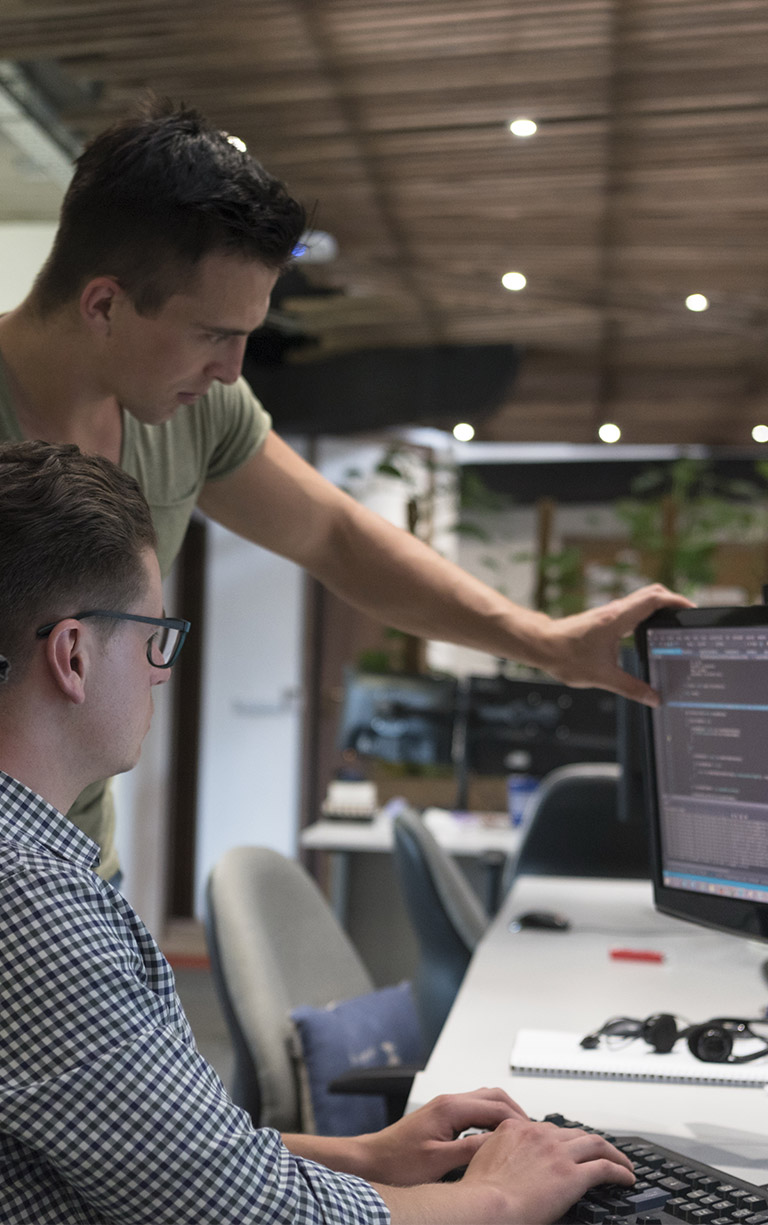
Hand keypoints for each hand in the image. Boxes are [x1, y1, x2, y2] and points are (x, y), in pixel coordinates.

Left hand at [356, 1087, 527, 1184]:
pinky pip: (474, 1110)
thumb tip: (501, 1143)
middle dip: (515, 1112)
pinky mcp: (441, 1116)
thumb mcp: (438, 1161)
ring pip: (484, 1100)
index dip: (519, 1119)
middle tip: (531, 1133)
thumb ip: (471, 1149)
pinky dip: (490, 1119)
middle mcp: (448, 1102)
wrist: (371, 1160)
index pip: (496, 1105)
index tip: (534, 1134)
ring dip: (503, 1114)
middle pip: (493, 1095)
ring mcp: (445, 1107)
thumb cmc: (397, 1162)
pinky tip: (495, 1137)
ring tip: (518, 1135)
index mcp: (450, 1108)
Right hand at [461, 1117, 634, 1224]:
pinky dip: (619, 1170)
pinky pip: (605, 1168)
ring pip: (596, 1144)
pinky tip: (626, 1178)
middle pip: (575, 1133)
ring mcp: (558, 1154)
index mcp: (517, 1129)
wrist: (485, 1205)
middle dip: (590, 1142)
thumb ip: (497, 1149)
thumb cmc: (479, 1192)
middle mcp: (540, 1135)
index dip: (562, 1139)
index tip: (569, 1148)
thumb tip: (504, 1157)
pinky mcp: (573, 1176)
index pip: (547, 1128)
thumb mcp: (482, 1157)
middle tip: (600, 1153)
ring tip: (623, 1163)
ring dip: (613, 1153)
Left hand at [536, 583, 693, 705]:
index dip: (677, 600)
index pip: (655, 599)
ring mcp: (609, 613)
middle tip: (688, 617)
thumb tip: (654, 698)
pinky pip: (632, 610)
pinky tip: (649, 633)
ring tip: (675, 624)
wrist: (541, 645)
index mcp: (618, 619)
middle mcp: (615, 611)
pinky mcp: (604, 619)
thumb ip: (631, 688)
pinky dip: (646, 615)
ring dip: (660, 607)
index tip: (692, 610)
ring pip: (641, 600)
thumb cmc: (566, 656)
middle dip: (673, 601)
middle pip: (652, 594)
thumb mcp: (602, 677)